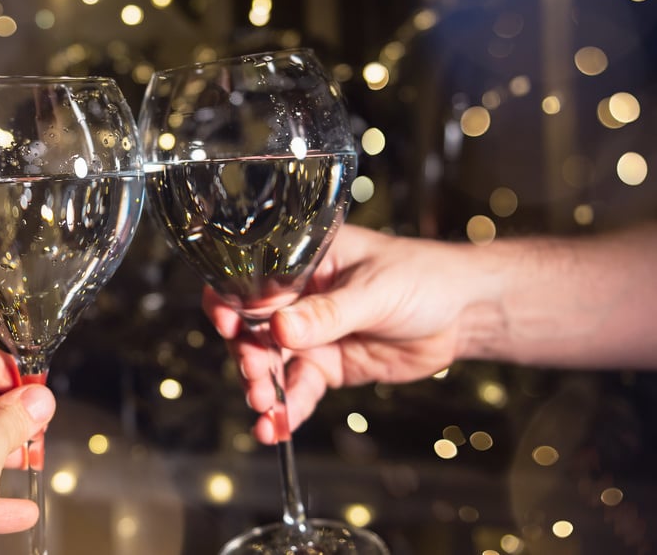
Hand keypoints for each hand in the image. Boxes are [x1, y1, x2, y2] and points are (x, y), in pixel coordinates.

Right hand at [204, 225, 469, 442]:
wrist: (463, 315)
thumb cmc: (422, 278)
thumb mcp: (374, 291)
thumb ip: (327, 313)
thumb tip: (281, 327)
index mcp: (302, 262)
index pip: (252, 279)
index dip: (231, 301)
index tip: (229, 324)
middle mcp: (298, 298)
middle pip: (252, 328)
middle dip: (248, 355)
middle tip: (255, 376)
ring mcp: (310, 335)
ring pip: (270, 364)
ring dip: (262, 388)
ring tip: (264, 408)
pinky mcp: (326, 367)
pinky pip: (298, 391)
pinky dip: (286, 411)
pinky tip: (275, 429)